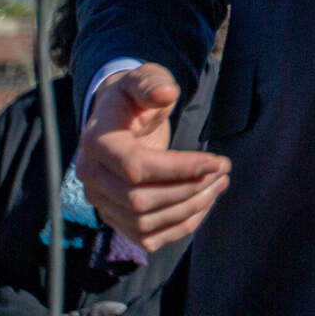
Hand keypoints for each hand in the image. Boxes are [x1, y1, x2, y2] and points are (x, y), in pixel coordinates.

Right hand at [74, 63, 229, 251]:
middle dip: (189, 188)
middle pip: (139, 200)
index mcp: (96, 141)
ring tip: (221, 183)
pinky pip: (146, 236)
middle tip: (224, 170)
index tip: (217, 161)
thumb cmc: (135, 97)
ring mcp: (100, 200)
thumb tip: (166, 94)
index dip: (178, 168)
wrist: (118, 119)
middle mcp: (91, 176)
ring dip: (190, 208)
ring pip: (144, 223)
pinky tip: (205, 203)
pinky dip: (180, 226)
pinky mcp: (115, 217)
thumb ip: (152, 83)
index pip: (134, 167)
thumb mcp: (143, 78)